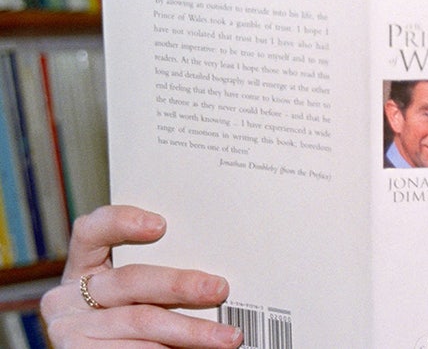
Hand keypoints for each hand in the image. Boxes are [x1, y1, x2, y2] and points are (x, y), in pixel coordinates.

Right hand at [39, 205, 242, 347]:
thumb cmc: (128, 317)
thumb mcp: (135, 292)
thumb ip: (156, 278)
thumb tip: (212, 274)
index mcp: (84, 266)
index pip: (91, 232)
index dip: (122, 223)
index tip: (160, 225)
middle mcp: (68, 296)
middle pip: (130, 280)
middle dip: (180, 285)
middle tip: (220, 289)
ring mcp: (70, 329)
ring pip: (140, 321)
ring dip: (190, 331)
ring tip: (226, 337)